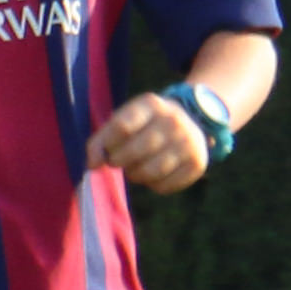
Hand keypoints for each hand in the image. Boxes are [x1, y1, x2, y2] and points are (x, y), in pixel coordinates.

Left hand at [87, 89, 212, 192]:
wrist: (189, 121)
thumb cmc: (144, 124)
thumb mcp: (123, 120)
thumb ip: (101, 140)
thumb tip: (92, 165)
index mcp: (152, 104)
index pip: (122, 127)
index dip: (105, 145)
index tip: (99, 154)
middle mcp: (174, 120)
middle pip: (136, 151)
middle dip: (118, 161)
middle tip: (116, 161)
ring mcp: (189, 142)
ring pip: (151, 171)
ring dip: (135, 175)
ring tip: (133, 168)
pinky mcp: (198, 163)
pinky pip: (165, 185)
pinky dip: (152, 185)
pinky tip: (152, 174)